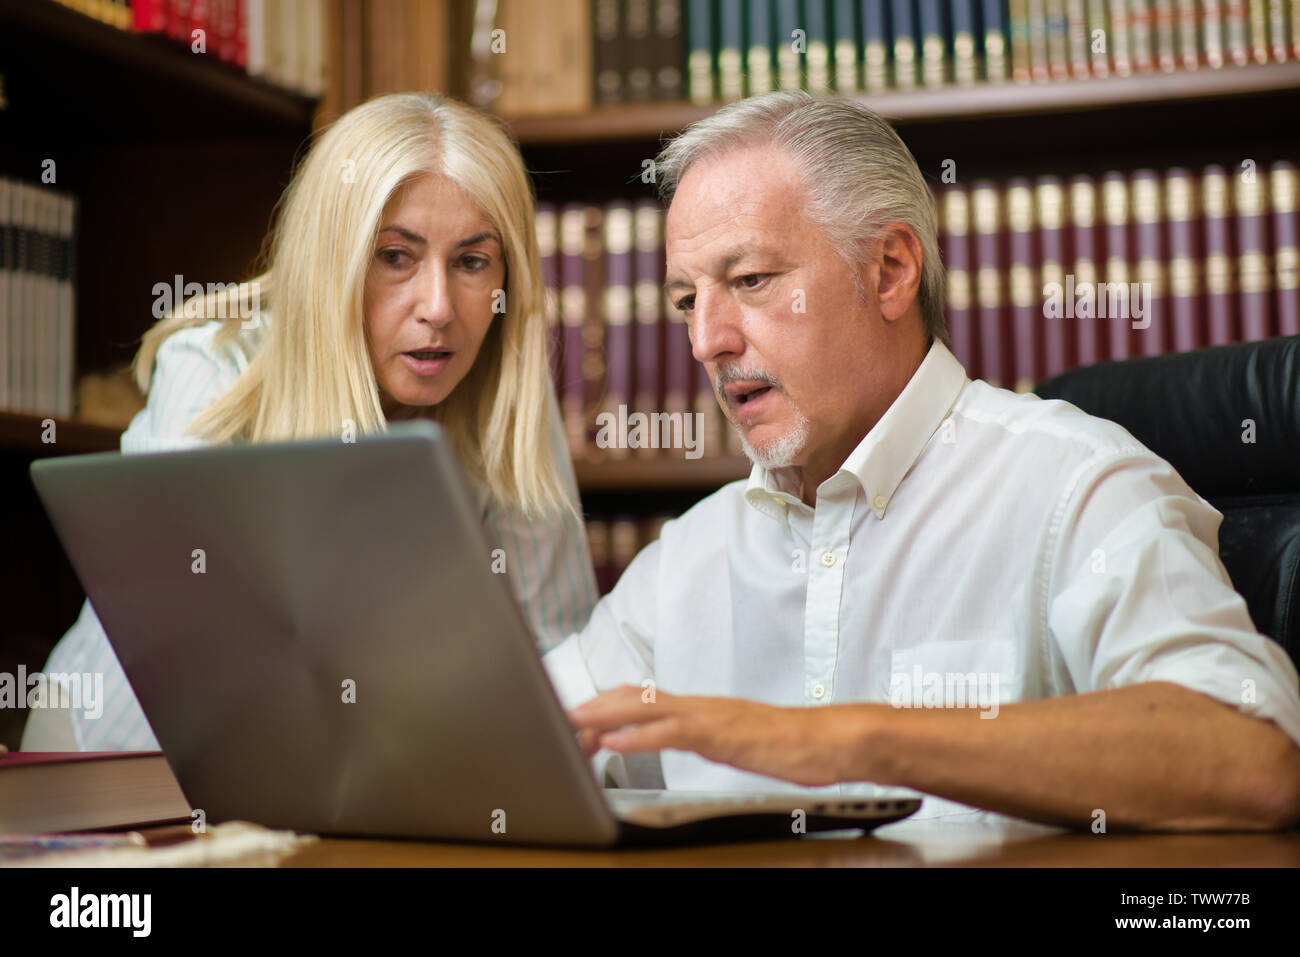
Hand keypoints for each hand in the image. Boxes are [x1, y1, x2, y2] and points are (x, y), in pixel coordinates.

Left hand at [567, 685, 873, 787]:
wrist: (829, 740)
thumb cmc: (787, 745)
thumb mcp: (731, 742)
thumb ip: (695, 737)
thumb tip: (664, 741)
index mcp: (699, 707)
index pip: (640, 697)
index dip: (603, 703)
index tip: (572, 715)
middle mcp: (698, 704)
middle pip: (632, 696)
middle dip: (591, 706)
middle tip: (556, 718)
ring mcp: (709, 715)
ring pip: (645, 707)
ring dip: (603, 716)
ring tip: (571, 724)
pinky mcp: (722, 733)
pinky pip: (673, 731)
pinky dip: (639, 735)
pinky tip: (615, 742)